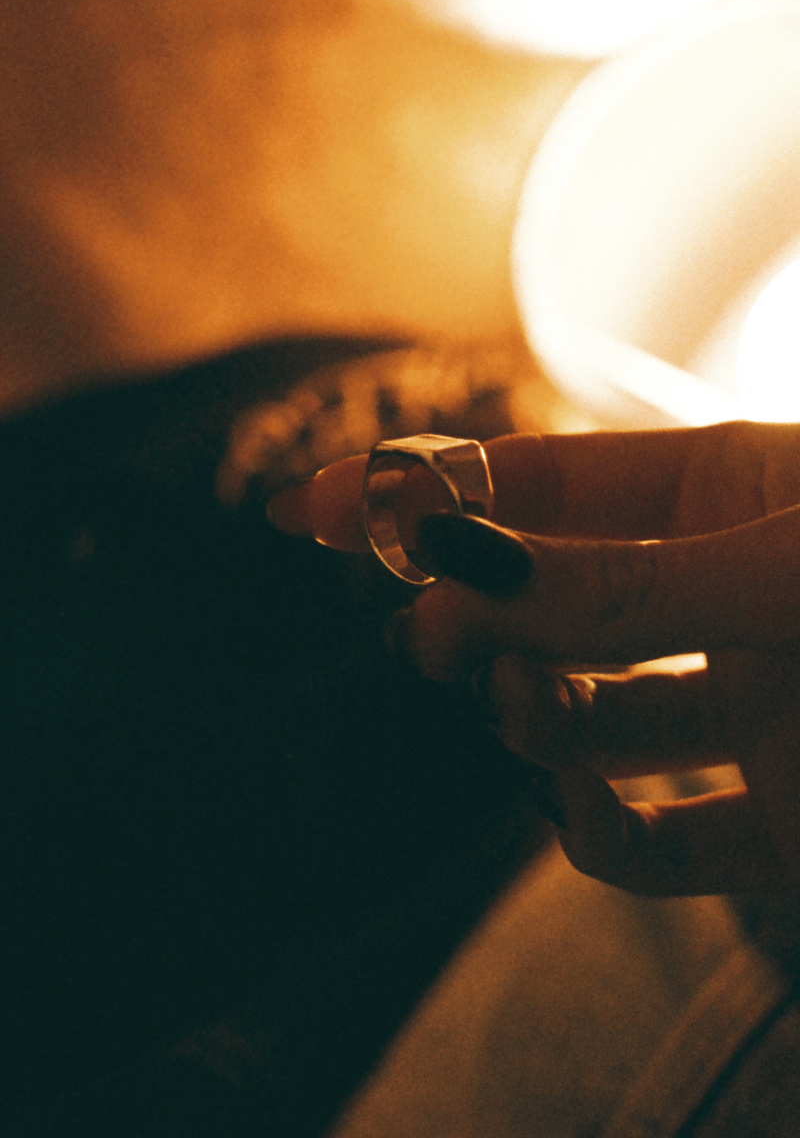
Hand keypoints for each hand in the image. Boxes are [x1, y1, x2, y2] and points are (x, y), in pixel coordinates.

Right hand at [268, 423, 799, 895]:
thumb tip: (452, 564)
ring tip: (520, 707)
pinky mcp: (778, 823)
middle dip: (475, 617)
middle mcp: (731, 598)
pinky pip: (661, 841)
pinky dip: (604, 837)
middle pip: (553, 597)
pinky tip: (589, 814)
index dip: (428, 491)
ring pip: (591, 712)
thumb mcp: (794, 581)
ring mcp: (755, 711)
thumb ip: (633, 581)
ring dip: (529, 715)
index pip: (551, 479)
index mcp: (743, 492)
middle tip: (429, 642)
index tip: (312, 511)